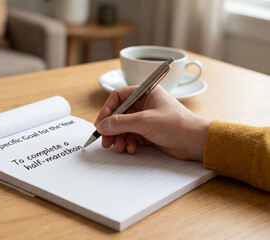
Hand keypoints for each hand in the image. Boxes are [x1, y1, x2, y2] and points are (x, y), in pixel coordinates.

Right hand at [94, 86, 210, 160]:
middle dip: (112, 129)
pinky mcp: (148, 133)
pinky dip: (129, 143)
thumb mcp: (144, 121)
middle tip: (106, 141)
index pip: (118, 97)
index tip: (100, 124)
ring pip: (124, 128)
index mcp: (145, 93)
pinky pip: (131, 137)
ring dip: (119, 138)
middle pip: (118, 115)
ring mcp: (146, 119)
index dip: (107, 110)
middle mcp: (145, 104)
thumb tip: (102, 125)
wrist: (196, 142)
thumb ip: (120, 123)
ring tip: (120, 147)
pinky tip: (132, 149)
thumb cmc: (178, 125)